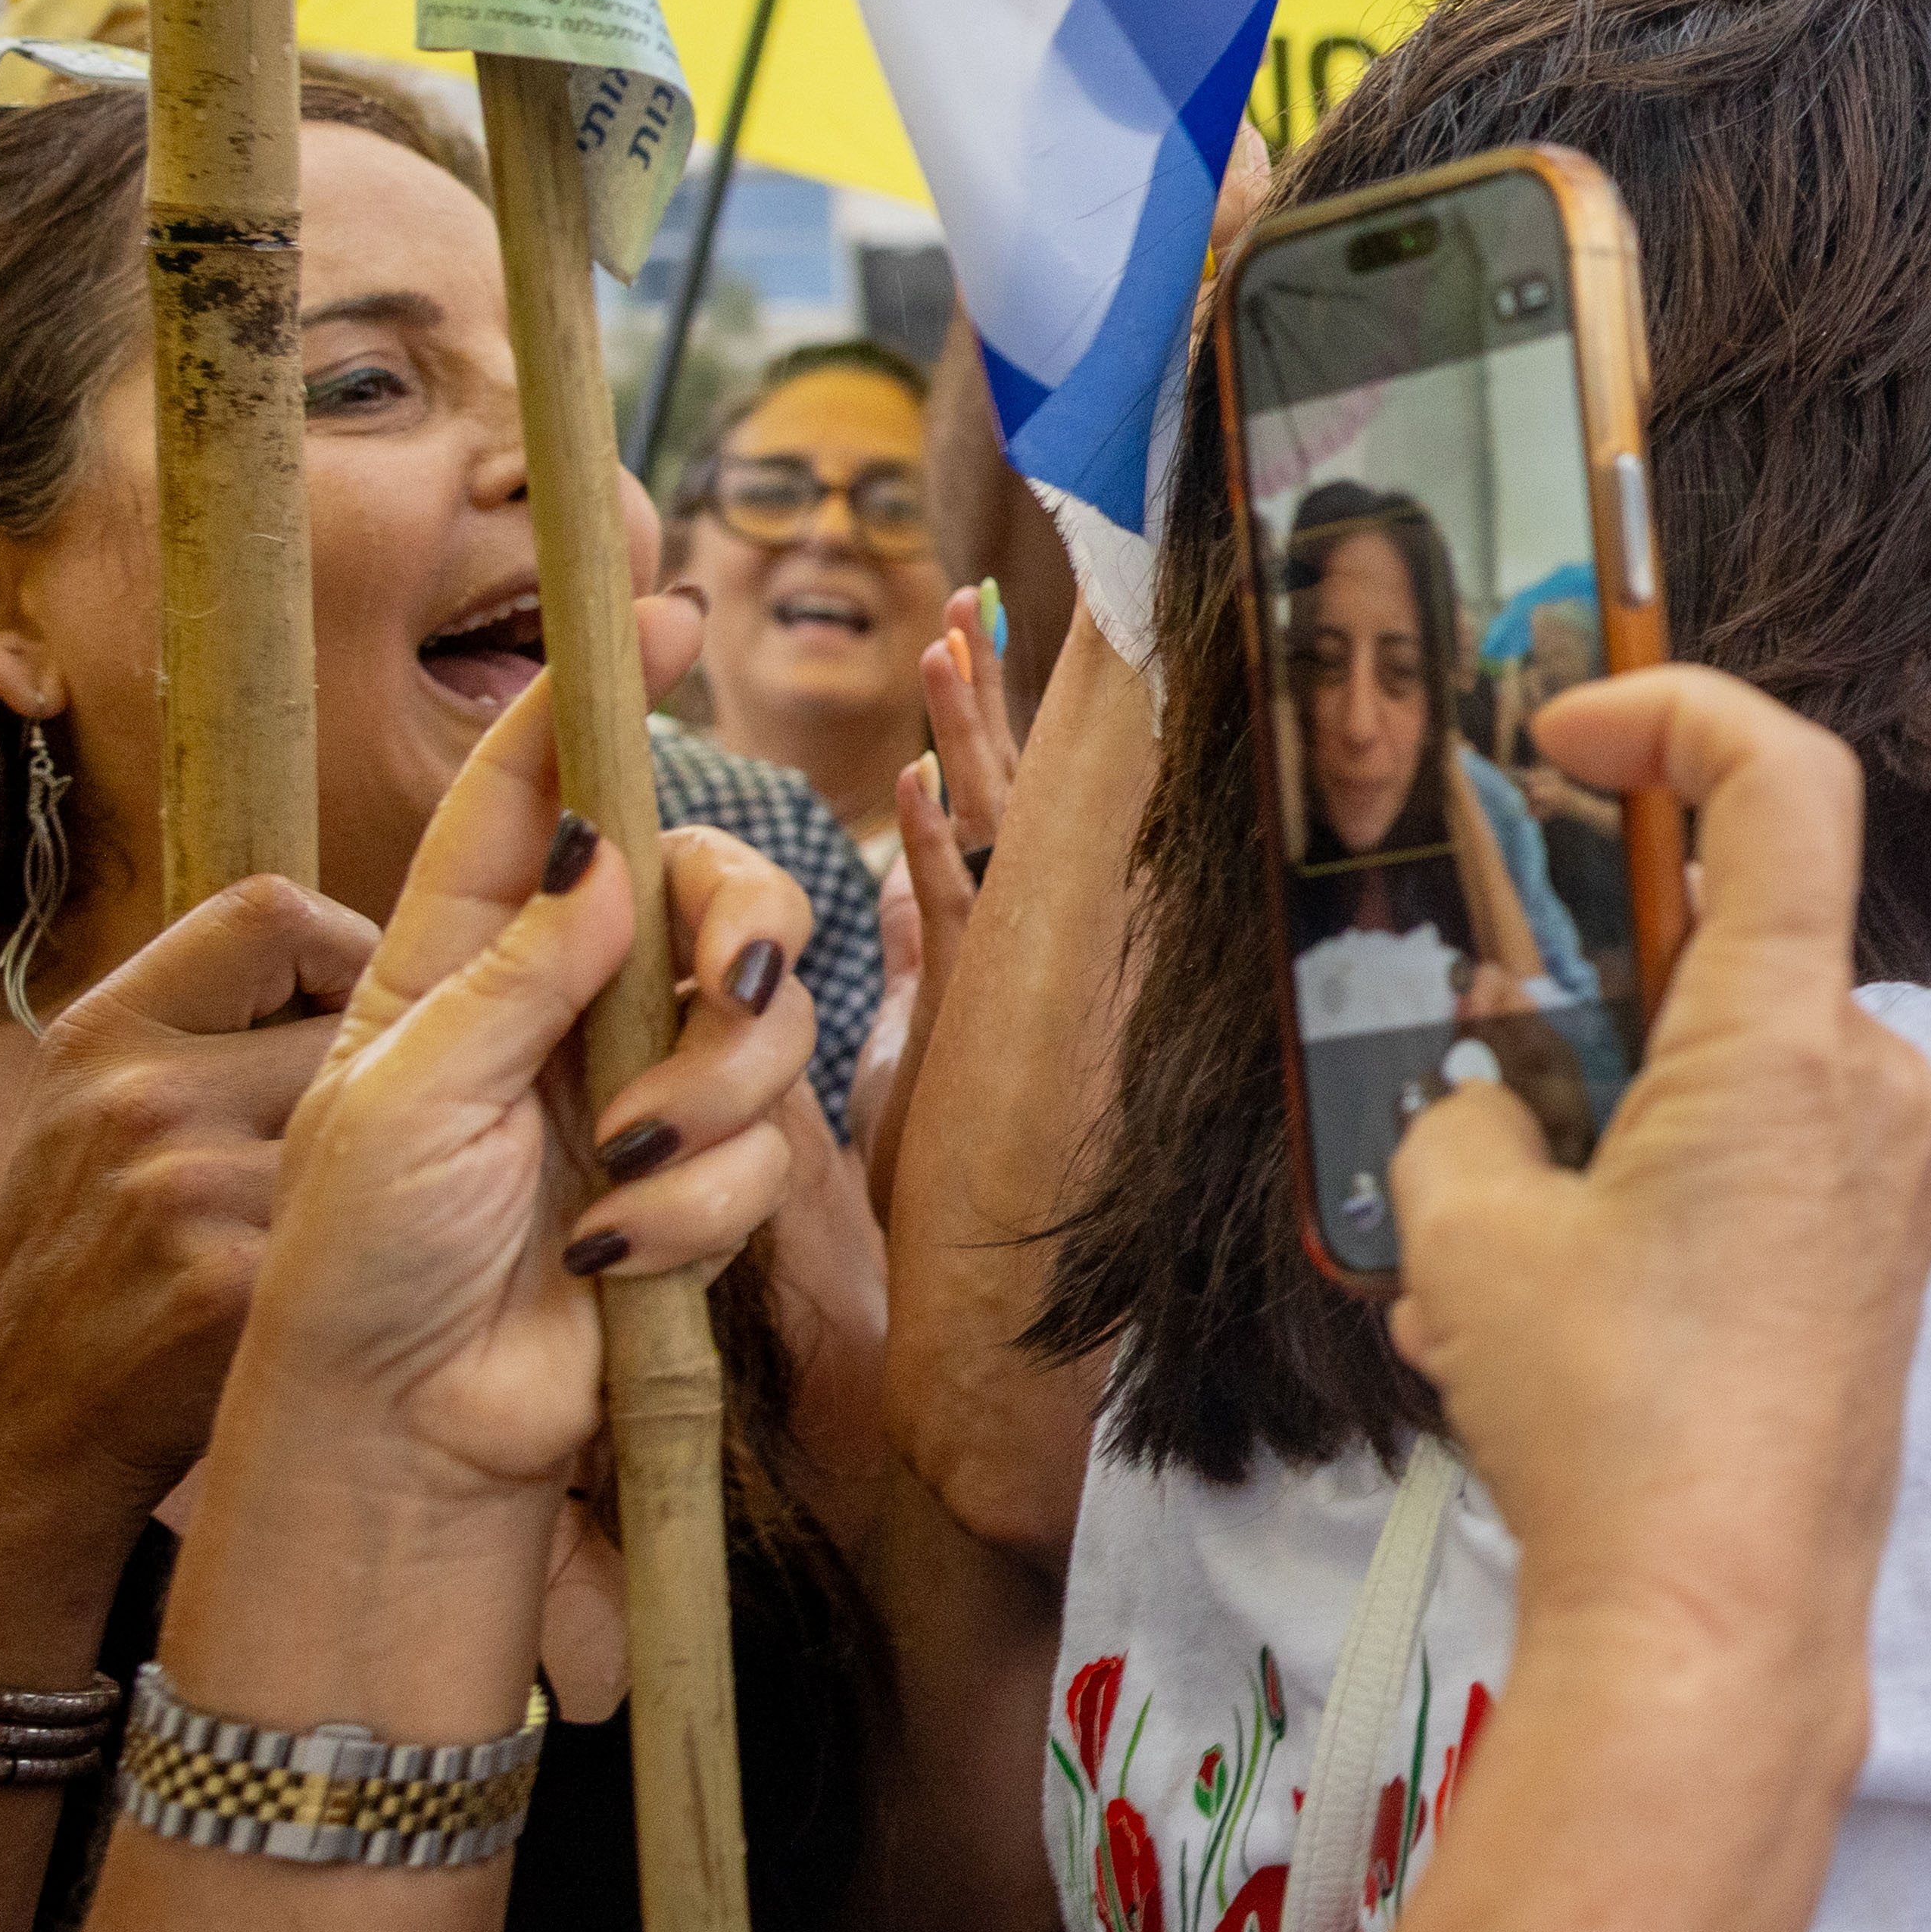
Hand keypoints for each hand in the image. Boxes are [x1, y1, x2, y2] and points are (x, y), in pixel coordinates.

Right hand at [0, 875, 374, 1531]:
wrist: (4, 1442)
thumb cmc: (77, 1270)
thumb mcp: (88, 1118)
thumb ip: (202, 1035)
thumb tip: (375, 953)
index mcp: (100, 1035)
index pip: (272, 910)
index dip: (348, 947)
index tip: (369, 1010)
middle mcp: (137, 1096)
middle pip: (359, 1021)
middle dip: (388, 1077)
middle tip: (384, 1144)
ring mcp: (185, 1191)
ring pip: (383, 1127)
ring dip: (390, 1170)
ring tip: (360, 1224)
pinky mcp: (239, 1287)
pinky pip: (370, 1229)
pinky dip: (377, 1253)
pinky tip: (349, 1290)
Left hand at [245, 676, 819, 1509]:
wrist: (406, 1430)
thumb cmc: (357, 1266)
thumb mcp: (403, 1098)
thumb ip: (516, 971)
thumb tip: (611, 851)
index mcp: (458, 957)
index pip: (536, 793)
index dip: (594, 698)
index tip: (661, 610)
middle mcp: (561, 1004)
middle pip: (707, 892)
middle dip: (738, 936)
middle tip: (731, 987)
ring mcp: (636, 1092)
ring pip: (762, 1022)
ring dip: (711, 1104)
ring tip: (616, 1185)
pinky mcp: (693, 1181)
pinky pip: (763, 1148)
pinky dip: (697, 1204)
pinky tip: (616, 1256)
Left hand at [873, 601, 1026, 1223]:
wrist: (978, 1333)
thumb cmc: (947, 1200)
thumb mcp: (921, 1054)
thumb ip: (930, 955)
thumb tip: (911, 876)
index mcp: (1000, 953)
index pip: (994, 812)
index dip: (983, 721)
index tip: (971, 633)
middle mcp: (1019, 959)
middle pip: (1011, 799)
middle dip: (993, 696)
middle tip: (976, 598)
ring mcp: (1011, 987)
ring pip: (997, 835)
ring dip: (969, 736)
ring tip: (950, 638)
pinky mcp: (981, 1025)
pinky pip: (960, 914)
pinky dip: (939, 844)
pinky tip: (919, 782)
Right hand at [1383, 670, 1930, 1645]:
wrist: (1722, 1626)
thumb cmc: (1612, 1423)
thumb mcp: (1469, 1236)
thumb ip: (1463, 1120)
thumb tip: (1487, 1113)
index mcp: (1792, 1040)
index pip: (1784, 783)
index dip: (1676, 713)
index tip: (1567, 733)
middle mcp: (1874, 1090)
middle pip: (1723, 955)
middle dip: (1573, 1006)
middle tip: (1468, 1096)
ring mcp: (1891, 1188)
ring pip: (1718, 1086)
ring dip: (1585, 1140)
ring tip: (1472, 1284)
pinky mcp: (1876, 1271)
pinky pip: (1751, 1182)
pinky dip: (1641, 1213)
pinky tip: (1530, 1335)